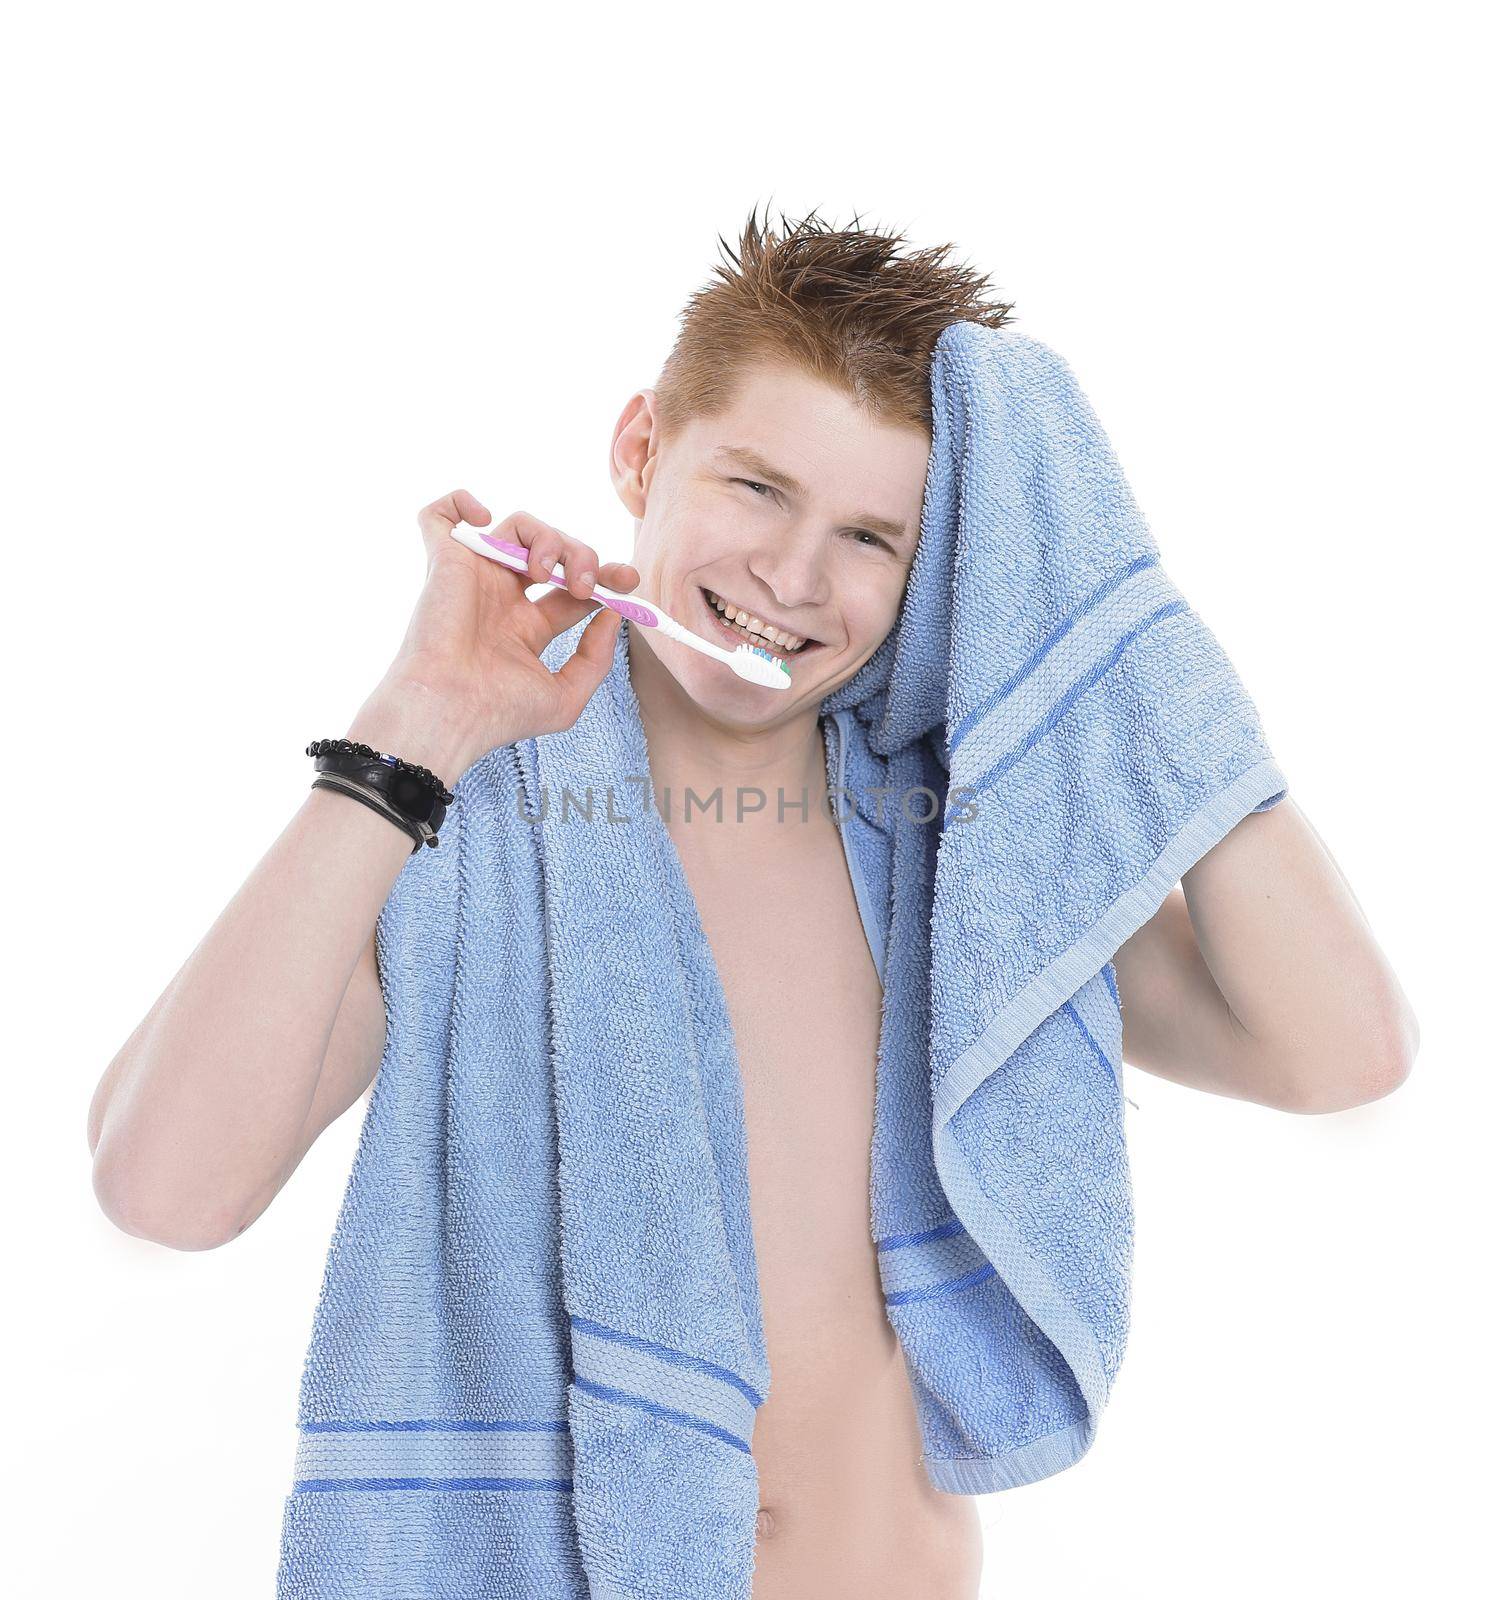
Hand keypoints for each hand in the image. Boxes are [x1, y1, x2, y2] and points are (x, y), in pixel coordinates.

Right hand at [373, 490, 641, 771]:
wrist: (450, 708)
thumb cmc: (499, 712)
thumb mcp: (566, 696)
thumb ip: (596, 657)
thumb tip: (610, 614)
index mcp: (526, 627)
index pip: (573, 588)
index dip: (605, 576)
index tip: (628, 580)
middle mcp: (501, 598)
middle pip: (554, 552)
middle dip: (583, 557)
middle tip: (585, 584)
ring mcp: (473, 577)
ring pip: (519, 525)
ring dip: (548, 538)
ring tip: (544, 572)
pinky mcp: (444, 561)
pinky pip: (439, 515)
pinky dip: (458, 502)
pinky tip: (483, 519)